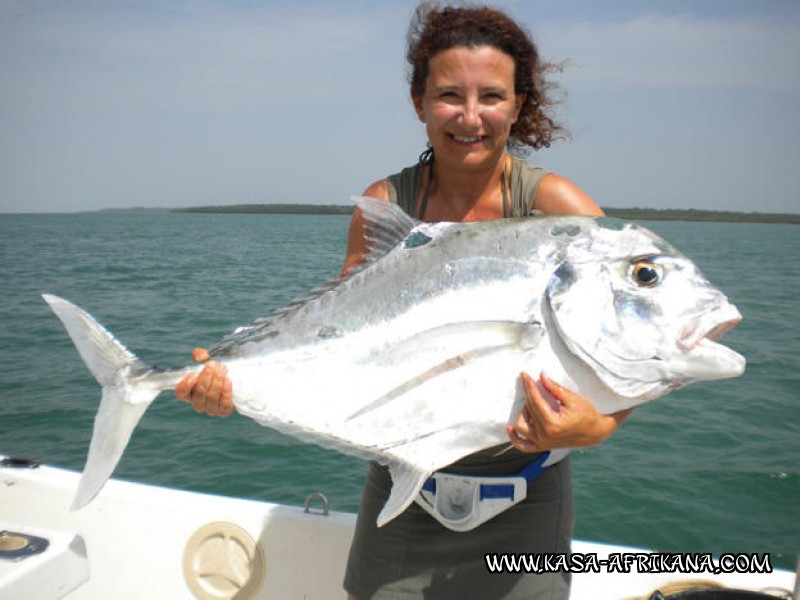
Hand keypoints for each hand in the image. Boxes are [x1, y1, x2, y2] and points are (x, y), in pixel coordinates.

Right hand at [175, 348, 233, 416]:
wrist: (234, 380)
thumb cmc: (216, 371)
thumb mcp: (207, 361)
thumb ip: (201, 356)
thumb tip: (200, 355)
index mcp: (189, 392)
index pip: (181, 393)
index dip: (185, 385)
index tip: (193, 374)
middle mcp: (197, 402)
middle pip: (199, 392)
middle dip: (206, 377)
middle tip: (213, 365)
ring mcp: (210, 408)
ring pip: (211, 397)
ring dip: (217, 381)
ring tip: (222, 370)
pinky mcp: (223, 411)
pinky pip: (223, 404)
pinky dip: (226, 392)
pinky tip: (228, 381)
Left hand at [506, 372, 631, 452]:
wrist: (596, 432)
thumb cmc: (587, 414)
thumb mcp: (572, 399)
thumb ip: (554, 389)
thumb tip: (541, 376)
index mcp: (552, 424)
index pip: (535, 401)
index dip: (529, 386)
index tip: (524, 375)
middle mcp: (545, 435)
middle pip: (528, 410)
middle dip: (528, 394)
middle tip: (529, 382)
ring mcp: (542, 443)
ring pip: (521, 426)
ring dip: (523, 412)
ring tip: (530, 403)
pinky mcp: (542, 447)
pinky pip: (523, 446)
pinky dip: (514, 438)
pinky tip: (510, 428)